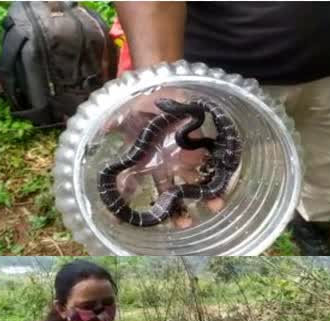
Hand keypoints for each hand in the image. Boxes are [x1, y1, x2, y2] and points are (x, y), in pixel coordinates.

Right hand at [101, 88, 223, 227]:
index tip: (121, 218)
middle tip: (186, 224)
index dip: (127, 202)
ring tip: (215, 207)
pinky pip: (210, 160)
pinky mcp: (200, 145)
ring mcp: (182, 157)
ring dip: (203, 196)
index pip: (133, 185)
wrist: (163, 86)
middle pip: (168, 193)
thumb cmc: (142, 100)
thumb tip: (103, 128)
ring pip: (192, 183)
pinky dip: (218, 172)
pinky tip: (226, 183)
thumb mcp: (126, 109)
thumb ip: (114, 121)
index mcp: (143, 161)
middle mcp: (163, 164)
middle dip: (176, 210)